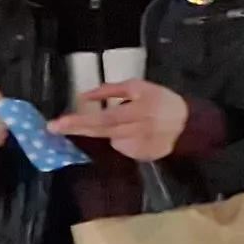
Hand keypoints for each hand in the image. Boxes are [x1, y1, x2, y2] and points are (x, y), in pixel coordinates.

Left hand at [48, 81, 190, 162]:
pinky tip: (136, 133)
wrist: (189, 124)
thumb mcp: (139, 87)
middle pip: (100, 132)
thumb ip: (111, 91)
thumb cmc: (162, 100)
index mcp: (137, 111)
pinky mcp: (141, 156)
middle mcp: (136, 131)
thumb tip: (84, 96)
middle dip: (76, 128)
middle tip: (54, 127)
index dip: (80, 121)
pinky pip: (122, 147)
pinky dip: (122, 139)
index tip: (57, 123)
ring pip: (110, 140)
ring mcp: (139, 147)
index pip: (103, 118)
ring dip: (108, 131)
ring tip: (128, 122)